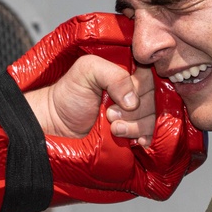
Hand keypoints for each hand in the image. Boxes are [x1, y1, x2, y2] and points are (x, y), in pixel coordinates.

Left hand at [34, 55, 155, 144]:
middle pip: (153, 100)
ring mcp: (137, 114)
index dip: (139, 87)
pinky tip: (133, 141)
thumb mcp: (87, 70)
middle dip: (133, 110)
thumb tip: (133, 101)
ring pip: (152, 119)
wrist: (57, 125)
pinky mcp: (135, 133)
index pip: (151, 75)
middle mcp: (135, 92)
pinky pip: (150, 135)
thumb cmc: (70, 94)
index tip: (121, 98)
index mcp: (128, 72)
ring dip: (134, 126)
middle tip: (109, 114)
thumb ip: (113, 75)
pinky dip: (143, 138)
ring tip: (113, 127)